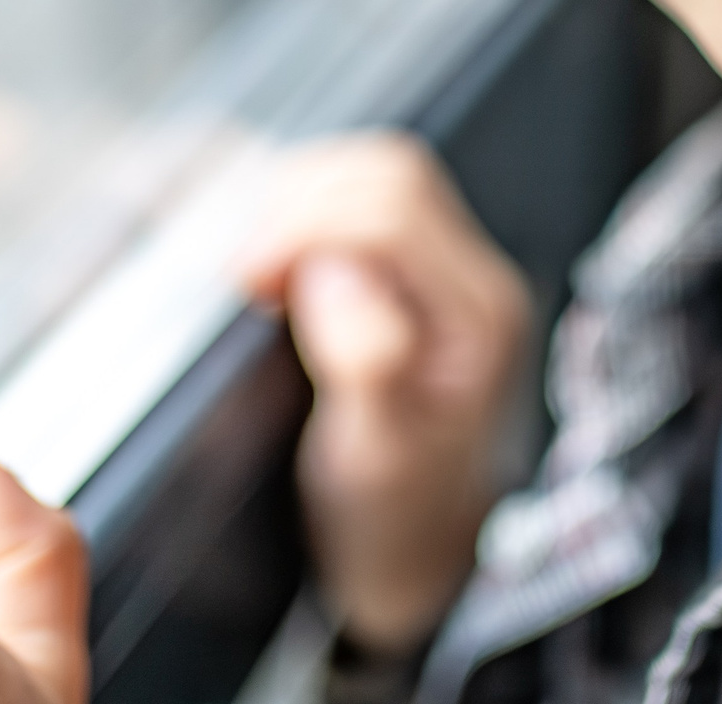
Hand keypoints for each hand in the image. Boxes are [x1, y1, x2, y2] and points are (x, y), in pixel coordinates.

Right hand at [232, 134, 530, 655]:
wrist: (420, 549)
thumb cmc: (394, 514)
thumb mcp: (373, 459)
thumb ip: (365, 360)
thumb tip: (332, 269)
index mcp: (477, 318)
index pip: (393, 215)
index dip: (307, 227)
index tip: (244, 275)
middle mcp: (477, 278)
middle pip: (391, 174)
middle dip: (303, 200)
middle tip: (245, 269)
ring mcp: (453, 268)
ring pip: (380, 172)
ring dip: (306, 195)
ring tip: (258, 258)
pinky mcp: (420, 268)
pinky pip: (370, 196)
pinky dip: (313, 202)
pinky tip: (278, 247)